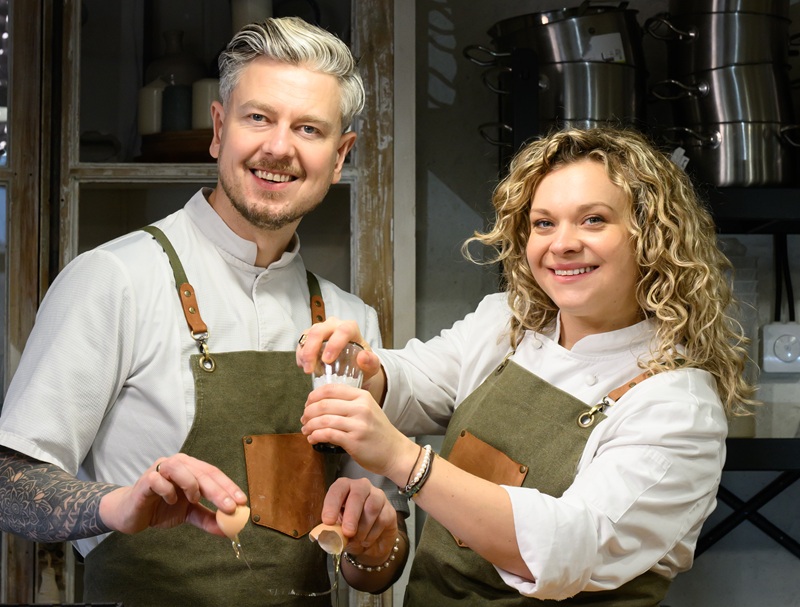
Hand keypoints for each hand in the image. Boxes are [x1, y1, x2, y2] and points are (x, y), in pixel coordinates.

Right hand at [99, 453, 247, 537]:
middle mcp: (178, 463)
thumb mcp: (189, 514)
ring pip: (181, 469)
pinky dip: (168, 490)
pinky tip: (171, 500)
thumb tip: (229, 529)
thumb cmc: (162, 508)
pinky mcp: (145, 480)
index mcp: (191, 468)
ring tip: (194, 500)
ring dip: (192, 485)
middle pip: (202, 472)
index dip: (229, 487)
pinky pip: (158, 480)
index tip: (242, 502)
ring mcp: (161, 469)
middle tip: (230, 507)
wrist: (131, 514)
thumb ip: (208, 518)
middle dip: (218, 490)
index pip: (214, 474)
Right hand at [296, 318, 383, 398]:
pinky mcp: (311, 336)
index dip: (334, 344)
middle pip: (319, 330)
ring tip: (307, 369)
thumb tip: (362, 357)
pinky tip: (303, 366)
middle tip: (310, 369)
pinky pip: (302, 341)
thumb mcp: (371, 365)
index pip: (343, 330)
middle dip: (312, 350)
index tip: (327, 361)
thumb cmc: (363, 363)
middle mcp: (335, 325)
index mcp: (351, 328)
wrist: (354, 365)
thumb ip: (371, 362)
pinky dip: (300, 354)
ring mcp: (322, 329)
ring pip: (308, 334)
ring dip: (304, 353)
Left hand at [301, 383, 417, 482]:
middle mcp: (361, 408)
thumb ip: (348, 403)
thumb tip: (319, 404)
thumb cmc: (378, 433)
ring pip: (323, 420)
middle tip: (304, 419)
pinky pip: (327, 435)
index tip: (308, 404)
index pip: (330, 389)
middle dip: (308, 412)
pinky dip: (315, 436)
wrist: (395, 452)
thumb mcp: (368, 409)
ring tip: (306, 430)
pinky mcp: (354, 441)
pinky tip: (313, 439)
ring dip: (309, 426)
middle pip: (324, 404)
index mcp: (362, 396)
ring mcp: (358, 424)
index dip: (314, 396)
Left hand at [321, 477, 397, 563]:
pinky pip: (382, 519)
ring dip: (363, 527)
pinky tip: (367, 540)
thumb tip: (328, 536)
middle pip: (358, 494)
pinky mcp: (390, 510)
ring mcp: (378, 496)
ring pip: (372, 507)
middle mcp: (362, 487)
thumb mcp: (338, 531)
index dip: (332, 503)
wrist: (370, 544)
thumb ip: (333, 530)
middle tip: (347, 532)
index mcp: (345, 488)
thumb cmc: (350, 531)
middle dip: (351, 515)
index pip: (338, 488)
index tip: (328, 521)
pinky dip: (372, 534)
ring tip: (357, 540)